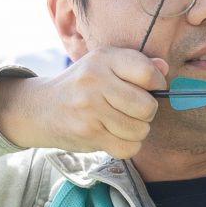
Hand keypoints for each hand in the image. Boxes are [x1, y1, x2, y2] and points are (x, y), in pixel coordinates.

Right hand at [0, 49, 167, 157]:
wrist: (41, 108)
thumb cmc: (81, 85)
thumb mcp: (103, 64)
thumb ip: (135, 63)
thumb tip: (164, 67)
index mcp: (103, 58)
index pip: (147, 72)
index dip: (157, 84)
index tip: (149, 88)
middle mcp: (95, 81)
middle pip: (147, 106)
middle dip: (146, 112)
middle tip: (132, 110)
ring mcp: (91, 109)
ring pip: (140, 130)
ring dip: (136, 131)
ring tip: (120, 123)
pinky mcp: (88, 133)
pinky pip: (128, 147)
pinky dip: (127, 146)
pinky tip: (115, 136)